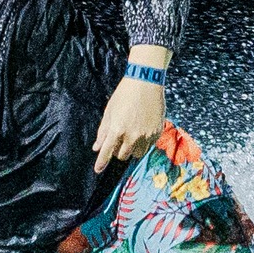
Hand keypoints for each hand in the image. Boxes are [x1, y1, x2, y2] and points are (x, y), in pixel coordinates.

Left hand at [92, 49, 169, 171]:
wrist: (146, 82)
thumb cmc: (124, 95)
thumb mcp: (109, 112)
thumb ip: (103, 131)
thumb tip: (96, 147)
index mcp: (117, 129)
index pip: (107, 152)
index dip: (101, 163)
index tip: (98, 170)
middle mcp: (132, 135)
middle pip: (122, 156)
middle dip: (118, 151)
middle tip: (118, 140)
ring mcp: (146, 135)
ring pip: (137, 154)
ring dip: (131, 149)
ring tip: (131, 135)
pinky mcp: (156, 132)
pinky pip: (148, 146)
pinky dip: (143, 142)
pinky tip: (141, 129)